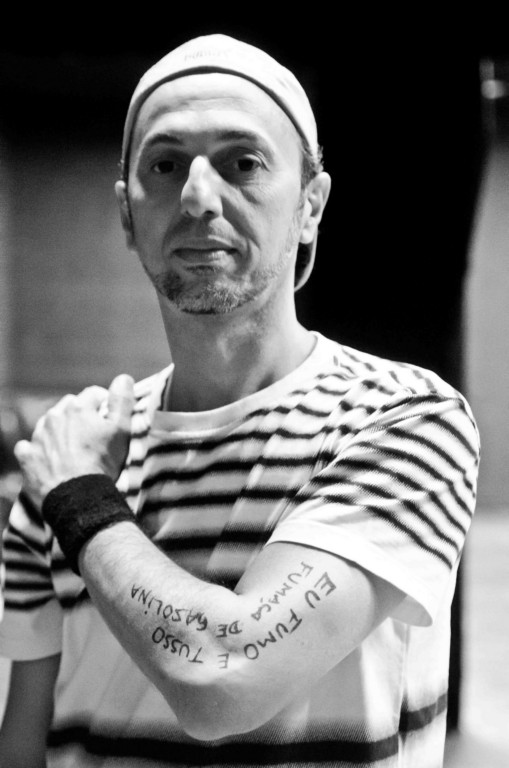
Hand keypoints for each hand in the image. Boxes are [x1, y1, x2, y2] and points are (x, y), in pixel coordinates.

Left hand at [14, 374, 134, 507]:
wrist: (77, 497)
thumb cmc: (102, 463)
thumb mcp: (121, 430)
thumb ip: (122, 401)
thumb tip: (123, 378)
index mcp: (78, 408)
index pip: (93, 394)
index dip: (104, 404)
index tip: (110, 419)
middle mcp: (55, 417)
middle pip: (69, 407)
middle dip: (80, 416)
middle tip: (92, 436)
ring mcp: (38, 437)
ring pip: (49, 424)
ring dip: (59, 431)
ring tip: (72, 450)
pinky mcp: (27, 456)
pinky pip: (28, 446)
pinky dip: (37, 450)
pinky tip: (48, 459)